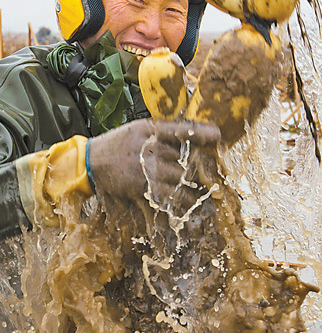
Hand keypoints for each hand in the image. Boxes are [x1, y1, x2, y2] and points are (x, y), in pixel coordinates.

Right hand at [86, 119, 220, 206]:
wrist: (92, 162)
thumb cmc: (119, 143)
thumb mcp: (139, 129)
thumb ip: (163, 132)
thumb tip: (191, 137)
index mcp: (150, 129)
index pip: (181, 130)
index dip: (201, 133)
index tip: (218, 136)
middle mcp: (150, 148)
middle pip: (185, 157)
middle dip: (197, 165)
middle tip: (210, 172)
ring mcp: (146, 169)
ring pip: (180, 178)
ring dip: (192, 185)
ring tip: (206, 191)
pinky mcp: (142, 188)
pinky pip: (169, 196)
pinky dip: (182, 200)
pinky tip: (191, 203)